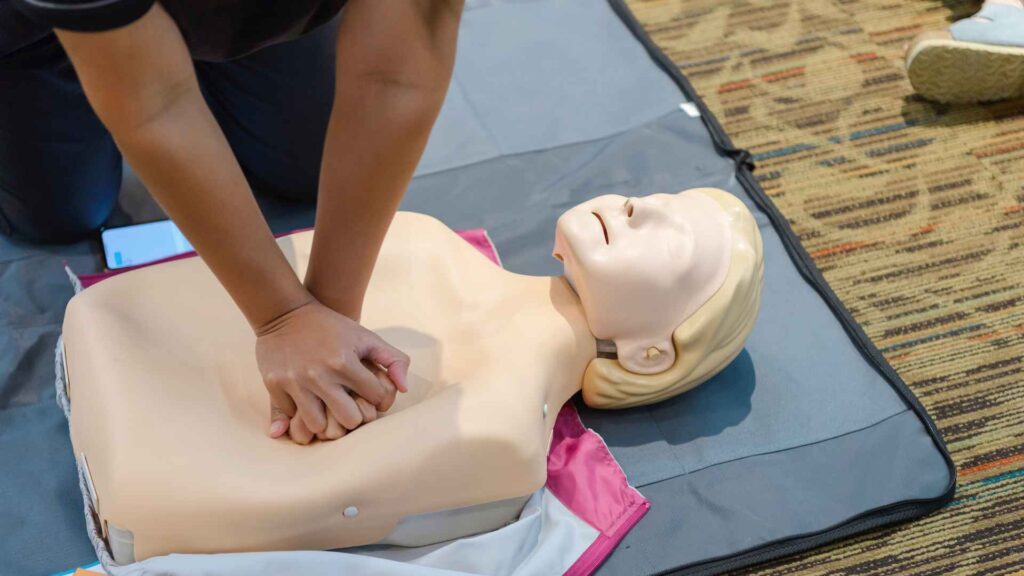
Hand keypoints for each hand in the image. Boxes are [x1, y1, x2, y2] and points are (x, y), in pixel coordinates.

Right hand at [255, 299, 408, 442]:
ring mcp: (295, 382)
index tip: (373, 396)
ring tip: (329, 410)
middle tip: (351, 408)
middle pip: (348, 420)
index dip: (380, 400)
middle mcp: (320, 375)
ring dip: (325, 421)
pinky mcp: (275, 386)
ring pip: (317, 426)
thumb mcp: (366, 337)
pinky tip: (309, 404)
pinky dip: (301, 416)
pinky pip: (292, 418)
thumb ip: (393, 360)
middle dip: (353, 417)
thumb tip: (404, 390)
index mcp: (345, 362)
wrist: (285, 313)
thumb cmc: (332, 327)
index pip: (376, 399)